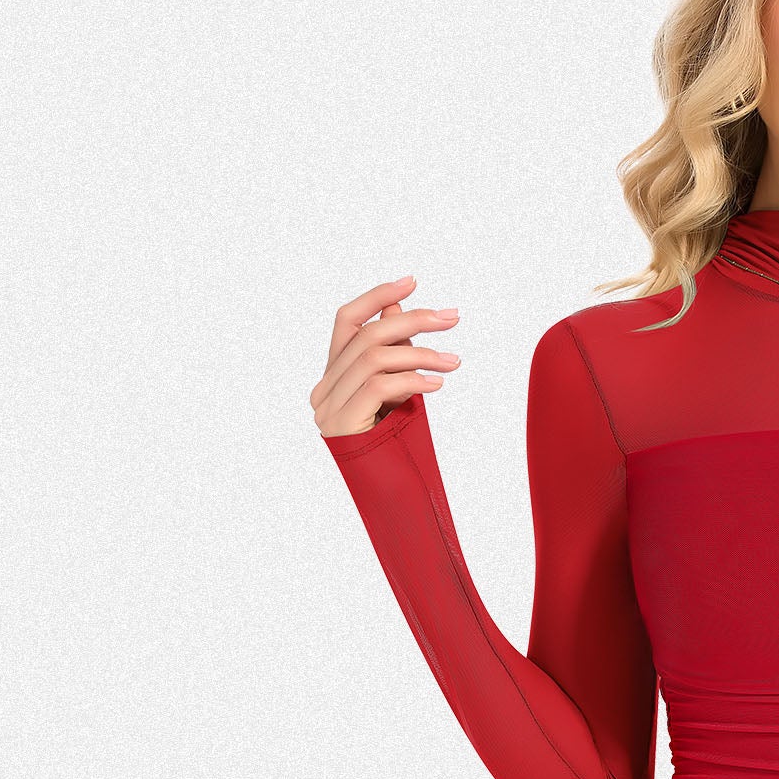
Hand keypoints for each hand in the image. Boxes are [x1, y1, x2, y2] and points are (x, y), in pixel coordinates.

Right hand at [312, 273, 461, 437]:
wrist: (387, 497)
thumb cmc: (394, 446)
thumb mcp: (397, 393)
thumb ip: (394, 355)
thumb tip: (402, 309)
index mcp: (333, 376)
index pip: (346, 320)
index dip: (377, 297)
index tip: (412, 280)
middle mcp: (323, 389)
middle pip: (367, 335)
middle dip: (414, 320)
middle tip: (452, 318)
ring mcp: (328, 407)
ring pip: (375, 358)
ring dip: (421, 354)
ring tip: (455, 361)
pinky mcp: (341, 424)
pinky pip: (379, 387)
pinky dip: (412, 380)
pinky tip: (438, 384)